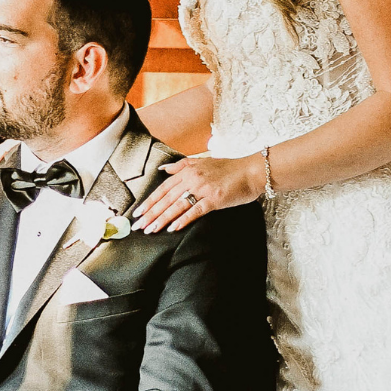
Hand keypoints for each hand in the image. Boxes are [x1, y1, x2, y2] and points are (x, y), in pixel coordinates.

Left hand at [131, 151, 264, 234]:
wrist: (252, 170)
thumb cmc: (229, 168)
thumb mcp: (203, 161)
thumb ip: (181, 165)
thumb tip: (163, 169)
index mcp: (187, 170)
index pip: (163, 188)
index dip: (149, 201)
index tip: (138, 212)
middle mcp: (192, 179)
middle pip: (166, 198)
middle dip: (151, 213)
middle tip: (138, 226)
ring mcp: (203, 189)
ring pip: (177, 205)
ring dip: (162, 218)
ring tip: (150, 230)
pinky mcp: (215, 199)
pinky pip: (195, 211)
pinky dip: (183, 219)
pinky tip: (173, 228)